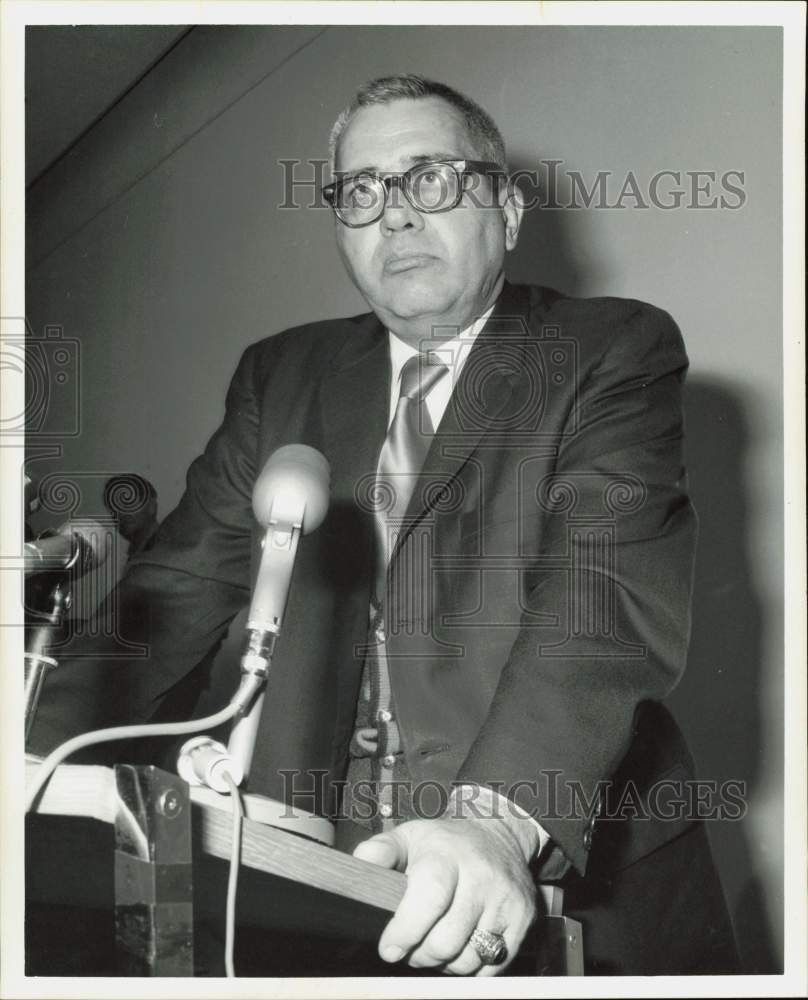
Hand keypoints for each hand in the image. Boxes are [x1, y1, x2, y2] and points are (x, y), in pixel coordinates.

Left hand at [353, 815, 536, 975]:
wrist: (500, 835)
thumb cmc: (446, 843)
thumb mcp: (409, 836)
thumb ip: (379, 851)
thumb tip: (358, 870)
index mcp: (448, 854)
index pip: (430, 897)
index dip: (406, 929)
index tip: (389, 947)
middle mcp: (481, 876)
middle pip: (446, 940)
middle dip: (420, 954)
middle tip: (411, 945)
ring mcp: (506, 900)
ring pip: (467, 959)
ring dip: (443, 963)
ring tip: (435, 942)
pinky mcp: (523, 920)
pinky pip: (492, 967)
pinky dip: (470, 966)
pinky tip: (460, 945)